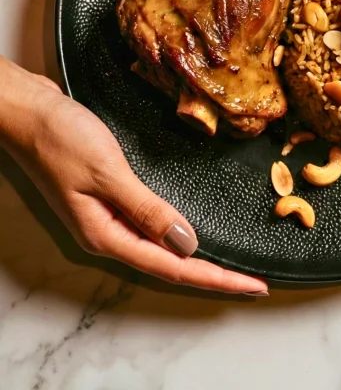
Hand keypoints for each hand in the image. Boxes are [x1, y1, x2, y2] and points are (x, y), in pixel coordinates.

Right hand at [0, 59, 267, 295]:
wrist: (28, 112)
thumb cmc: (61, 139)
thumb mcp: (108, 174)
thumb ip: (148, 209)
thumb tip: (187, 244)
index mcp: (106, 235)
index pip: (172, 267)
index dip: (216, 278)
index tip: (253, 286)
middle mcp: (107, 233)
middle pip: (169, 264)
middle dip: (212, 274)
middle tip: (254, 282)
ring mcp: (106, 216)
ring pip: (160, 246)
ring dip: (196, 258)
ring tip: (231, 266)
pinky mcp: (109, 197)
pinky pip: (149, 223)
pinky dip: (175, 231)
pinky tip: (188, 233)